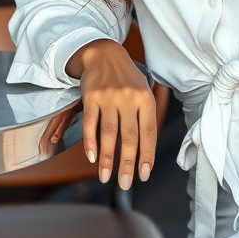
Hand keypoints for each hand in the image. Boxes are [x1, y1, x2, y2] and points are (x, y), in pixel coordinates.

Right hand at [66, 39, 155, 187]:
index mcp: (145, 99)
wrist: (104, 53)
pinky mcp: (91, 96)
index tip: (143, 175)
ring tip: (106, 177)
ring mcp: (109, 97)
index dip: (146, 155)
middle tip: (124, 184)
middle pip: (129, 136)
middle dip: (127, 163)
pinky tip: (91, 157)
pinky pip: (90, 123)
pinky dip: (90, 142)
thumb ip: (144, 118)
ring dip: (107, 158)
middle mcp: (129, 98)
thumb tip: (144, 152)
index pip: (148, 133)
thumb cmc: (127, 79)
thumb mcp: (143, 92)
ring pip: (109, 133)